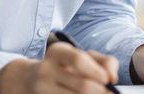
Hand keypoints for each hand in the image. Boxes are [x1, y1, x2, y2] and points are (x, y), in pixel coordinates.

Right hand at [0, 42, 118, 93]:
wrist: (31, 79)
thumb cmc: (64, 67)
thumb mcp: (82, 57)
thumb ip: (103, 62)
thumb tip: (112, 78)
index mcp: (58, 52)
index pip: (78, 60)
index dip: (96, 71)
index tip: (108, 80)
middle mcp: (46, 69)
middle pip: (81, 85)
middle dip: (101, 92)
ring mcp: (42, 88)